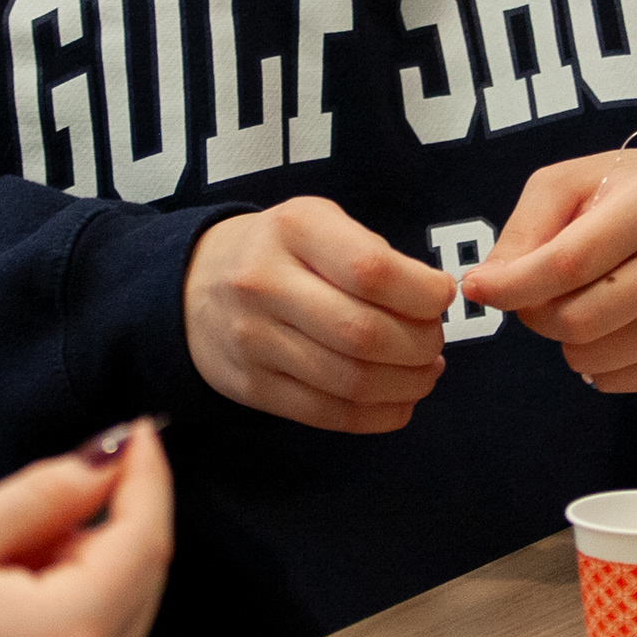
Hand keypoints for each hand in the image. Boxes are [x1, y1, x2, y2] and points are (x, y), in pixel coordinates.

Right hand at [0, 421, 172, 636]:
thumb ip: (45, 494)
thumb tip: (111, 462)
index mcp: (67, 633)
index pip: (144, 540)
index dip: (147, 480)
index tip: (139, 435)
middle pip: (142, 584)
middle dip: (109, 531)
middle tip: (41, 508)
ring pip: (121, 628)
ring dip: (88, 584)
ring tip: (4, 575)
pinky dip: (74, 633)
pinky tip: (6, 627)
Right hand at [185, 197, 452, 432]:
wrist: (194, 284)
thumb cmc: (281, 250)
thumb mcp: (317, 221)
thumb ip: (372, 253)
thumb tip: (433, 303)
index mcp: (293, 229)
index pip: (371, 270)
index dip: (422, 293)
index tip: (442, 297)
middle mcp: (264, 283)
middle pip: (364, 334)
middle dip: (420, 345)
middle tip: (435, 341)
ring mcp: (253, 340)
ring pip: (351, 381)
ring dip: (407, 384)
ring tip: (424, 372)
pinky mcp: (252, 387)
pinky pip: (329, 414)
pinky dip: (380, 415)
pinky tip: (400, 400)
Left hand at [462, 150, 636, 392]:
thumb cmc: (633, 191)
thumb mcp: (571, 182)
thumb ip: (524, 230)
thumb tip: (488, 287)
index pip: (566, 265)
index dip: (511, 285)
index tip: (477, 288)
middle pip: (576, 321)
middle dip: (537, 313)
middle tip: (538, 291)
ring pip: (592, 359)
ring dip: (568, 338)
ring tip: (589, 297)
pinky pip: (618, 381)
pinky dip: (598, 361)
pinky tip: (617, 320)